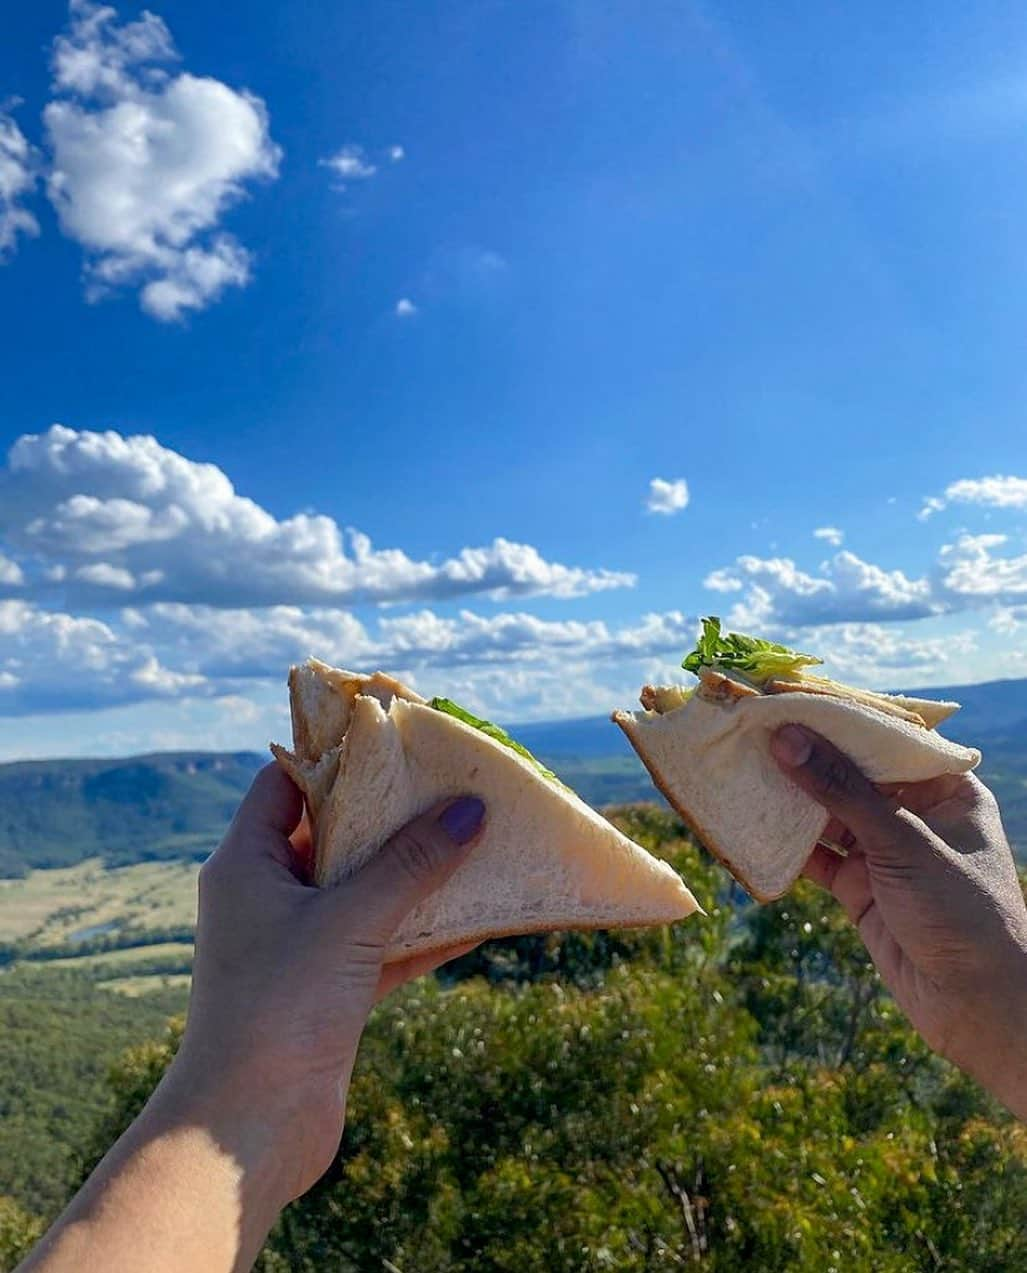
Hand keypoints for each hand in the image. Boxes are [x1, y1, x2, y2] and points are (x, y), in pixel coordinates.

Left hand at [173, 763, 484, 1204]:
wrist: (248, 1130)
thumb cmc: (280, 1007)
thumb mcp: (349, 920)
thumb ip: (411, 863)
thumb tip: (471, 808)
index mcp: (247, 863)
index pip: (287, 783)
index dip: (337, 757)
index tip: (396, 737)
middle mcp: (269, 896)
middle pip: (336, 832)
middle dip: (394, 812)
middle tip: (452, 783)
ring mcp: (299, 944)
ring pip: (366, 889)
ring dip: (418, 871)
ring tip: (476, 839)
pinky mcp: (329, 990)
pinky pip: (385, 944)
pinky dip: (425, 931)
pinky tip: (481, 918)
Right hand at [771, 723, 1026, 1116]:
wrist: (977, 1009)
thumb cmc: (962, 913)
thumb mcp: (903, 843)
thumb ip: (841, 790)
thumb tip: (786, 737)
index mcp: (946, 791)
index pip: (886, 742)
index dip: (839, 720)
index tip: (789, 699)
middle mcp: (915, 815)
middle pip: (851, 775)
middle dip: (805, 757)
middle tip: (752, 730)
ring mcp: (886, 853)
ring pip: (828, 815)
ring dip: (789, 799)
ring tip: (741, 769)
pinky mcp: (860, 890)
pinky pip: (817, 858)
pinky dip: (786, 846)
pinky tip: (751, 825)